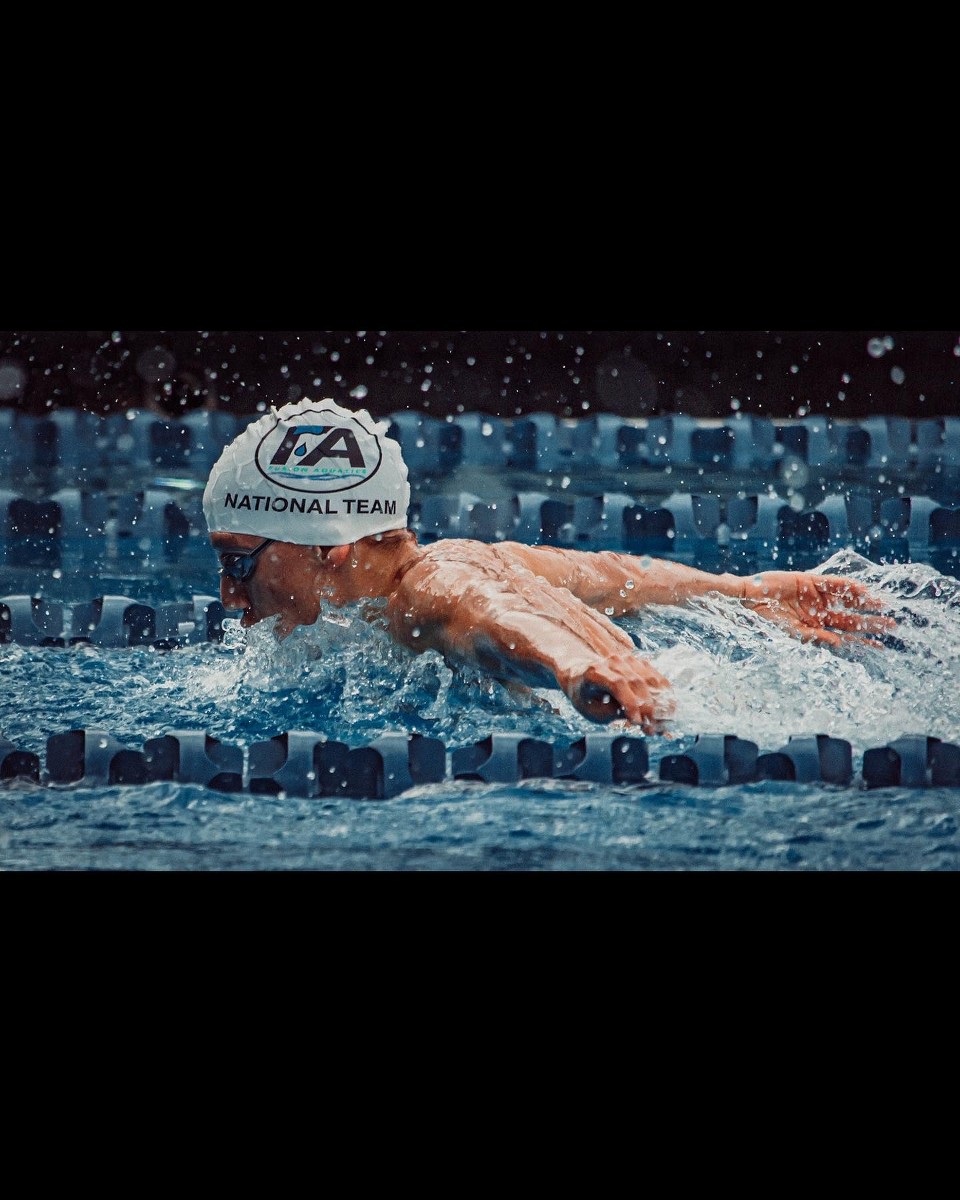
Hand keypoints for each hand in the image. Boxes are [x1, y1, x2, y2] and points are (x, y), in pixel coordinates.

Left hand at [567, 653, 675, 732]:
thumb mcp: (591, 711)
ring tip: (660, 726)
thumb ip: (612, 713)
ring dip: (660, 704)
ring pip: (651, 681)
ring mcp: (628, 660)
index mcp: (595, 672)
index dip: (631, 703)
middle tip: (651, 731)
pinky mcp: (641, 663)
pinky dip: (665, 696)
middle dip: (648, 710)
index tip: (638, 723)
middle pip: (637, 683)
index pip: (618, 684)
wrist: (582, 675)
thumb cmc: (585, 697)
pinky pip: (658, 679)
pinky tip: (667, 713)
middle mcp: (613, 662)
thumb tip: (639, 718)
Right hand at [739, 571, 895, 646]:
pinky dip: (849, 587)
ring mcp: (816, 598)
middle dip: (870, 623)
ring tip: (883, 607)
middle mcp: (817, 615)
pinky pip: (834, 584)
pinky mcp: (811, 581)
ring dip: (865, 604)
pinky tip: (864, 591)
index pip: (842, 637)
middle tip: (892, 626)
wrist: (746, 598)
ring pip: (846, 602)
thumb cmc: (762, 619)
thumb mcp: (789, 631)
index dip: (860, 641)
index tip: (879, 645)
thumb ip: (812, 637)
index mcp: (812, 630)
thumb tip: (837, 644)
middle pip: (850, 620)